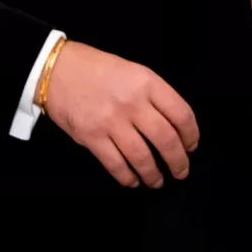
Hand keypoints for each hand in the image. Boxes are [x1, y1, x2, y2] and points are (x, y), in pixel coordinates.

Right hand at [42, 41, 199, 188]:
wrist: (59, 70)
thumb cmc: (98, 70)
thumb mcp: (135, 72)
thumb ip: (154, 96)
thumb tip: (173, 126)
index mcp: (148, 83)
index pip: (181, 114)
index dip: (191, 134)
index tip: (192, 145)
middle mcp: (132, 103)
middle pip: (165, 139)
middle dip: (177, 160)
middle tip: (181, 170)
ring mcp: (111, 121)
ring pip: (142, 156)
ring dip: (153, 174)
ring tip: (157, 181)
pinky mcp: (91, 137)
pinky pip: (115, 164)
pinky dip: (127, 177)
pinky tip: (133, 180)